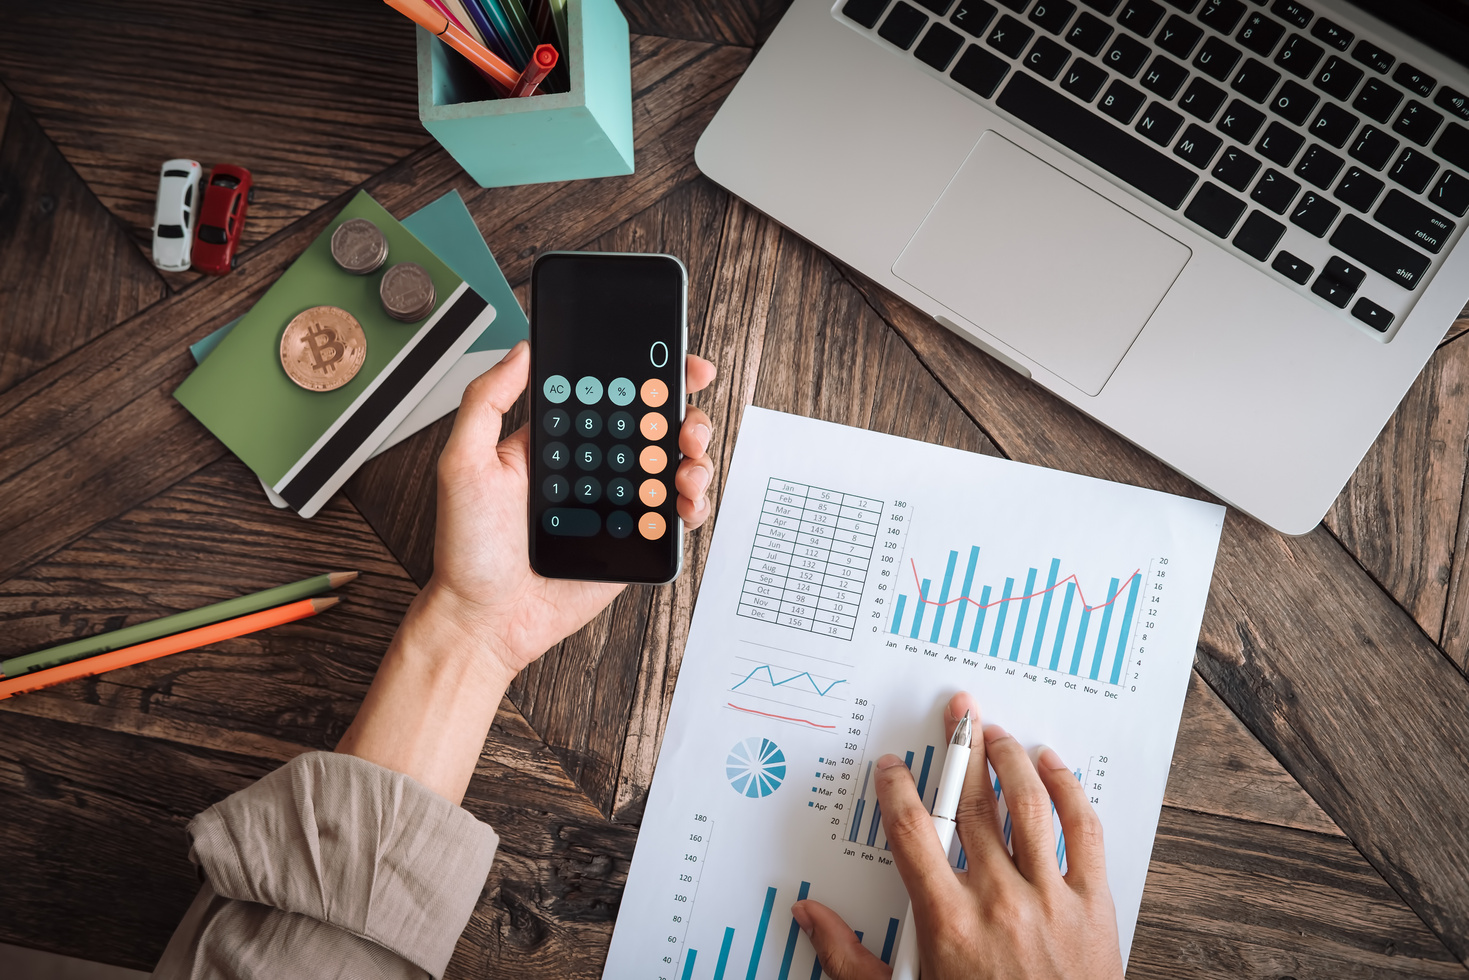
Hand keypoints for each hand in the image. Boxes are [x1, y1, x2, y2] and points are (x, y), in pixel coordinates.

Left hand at [423, 340, 717, 675]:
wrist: (486, 619)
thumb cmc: (468, 549)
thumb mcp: (462, 463)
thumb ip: (485, 401)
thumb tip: (520, 351)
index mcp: (558, 441)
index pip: (610, 393)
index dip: (648, 373)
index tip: (673, 361)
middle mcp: (592, 467)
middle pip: (654, 425)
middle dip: (683, 413)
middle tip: (687, 420)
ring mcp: (617, 504)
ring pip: (673, 466)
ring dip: (694, 455)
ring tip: (686, 464)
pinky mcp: (635, 540)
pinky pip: (676, 516)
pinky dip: (694, 503)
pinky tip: (685, 502)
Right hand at [793, 693, 1122, 979]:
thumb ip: (849, 957)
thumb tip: (809, 916)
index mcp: (947, 920)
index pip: (912, 830)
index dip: (897, 788)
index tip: (893, 767)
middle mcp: (997, 900)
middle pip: (971, 804)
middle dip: (959, 750)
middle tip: (957, 716)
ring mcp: (1049, 898)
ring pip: (1028, 805)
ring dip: (1010, 761)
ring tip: (999, 736)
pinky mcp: (1093, 904)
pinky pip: (1084, 831)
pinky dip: (1069, 791)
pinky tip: (1052, 769)